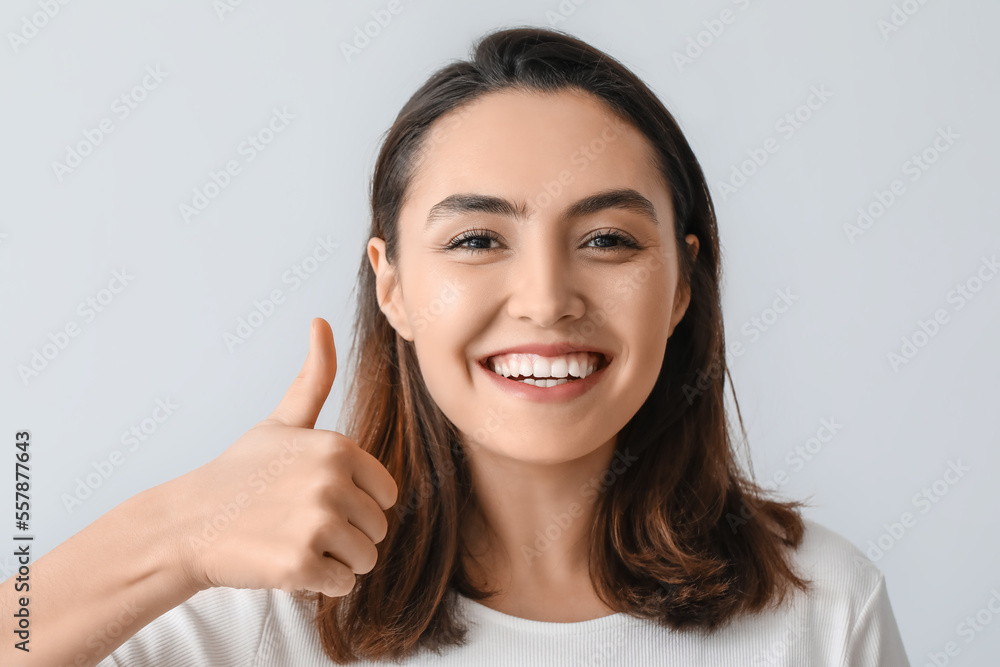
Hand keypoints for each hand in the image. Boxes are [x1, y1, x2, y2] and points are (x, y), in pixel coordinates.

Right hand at [176, 317, 396, 597]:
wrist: (188, 525)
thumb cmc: (239, 475)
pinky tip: (284, 563)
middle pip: (378, 528)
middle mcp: (332, 481)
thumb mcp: (281, 422)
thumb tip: (320, 321)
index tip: (316, 499)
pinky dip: (318, 584)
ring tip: (293, 542)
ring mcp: (317, 522)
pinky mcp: (301, 563)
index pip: (387, 494)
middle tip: (299, 524)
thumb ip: (313, 378)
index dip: (357, 503)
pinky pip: (342, 585)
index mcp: (338, 446)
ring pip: (366, 559)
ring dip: (335, 561)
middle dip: (346, 534)